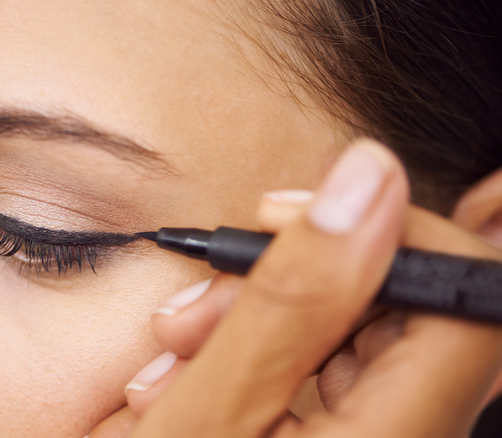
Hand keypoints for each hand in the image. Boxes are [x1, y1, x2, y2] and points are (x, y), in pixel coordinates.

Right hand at [88, 139, 501, 436]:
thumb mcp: (201, 419)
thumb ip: (290, 303)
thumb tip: (368, 183)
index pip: (466, 307)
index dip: (399, 237)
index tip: (301, 218)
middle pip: (402, 314)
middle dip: (298, 281)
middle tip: (210, 296)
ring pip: (349, 335)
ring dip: (260, 315)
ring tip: (177, 344)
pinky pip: (317, 368)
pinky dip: (254, 350)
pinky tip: (193, 367)